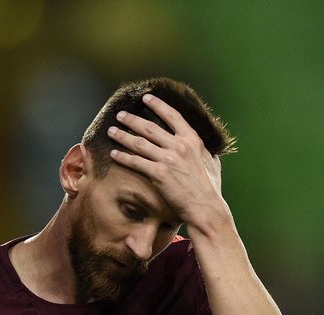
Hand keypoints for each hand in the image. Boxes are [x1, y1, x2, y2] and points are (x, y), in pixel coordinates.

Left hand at [106, 94, 230, 234]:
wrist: (205, 207)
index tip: (146, 98)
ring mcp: (168, 159)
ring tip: (111, 131)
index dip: (158, 105)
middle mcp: (179, 146)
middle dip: (132, 119)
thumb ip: (205, 152)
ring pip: (139, 143)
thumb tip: (204, 148)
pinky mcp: (159, 173)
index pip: (173, 116)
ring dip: (123, 136)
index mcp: (192, 140)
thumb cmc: (210, 188)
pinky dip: (123, 157)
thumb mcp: (212, 163)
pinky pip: (136, 162)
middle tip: (120, 115)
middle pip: (150, 127)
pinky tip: (114, 154)